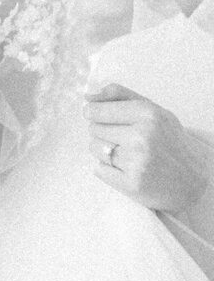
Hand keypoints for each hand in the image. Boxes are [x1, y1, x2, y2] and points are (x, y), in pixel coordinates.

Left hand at [85, 82, 209, 215]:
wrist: (193, 178)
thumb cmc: (169, 141)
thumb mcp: (153, 110)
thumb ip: (120, 96)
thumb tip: (88, 96)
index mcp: (148, 114)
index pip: (97, 110)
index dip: (93, 112)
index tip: (97, 115)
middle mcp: (141, 137)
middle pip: (94, 128)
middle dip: (104, 132)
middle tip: (124, 138)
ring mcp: (136, 162)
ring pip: (94, 148)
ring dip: (104, 150)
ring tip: (127, 153)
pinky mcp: (131, 184)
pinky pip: (99, 169)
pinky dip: (109, 169)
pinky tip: (128, 168)